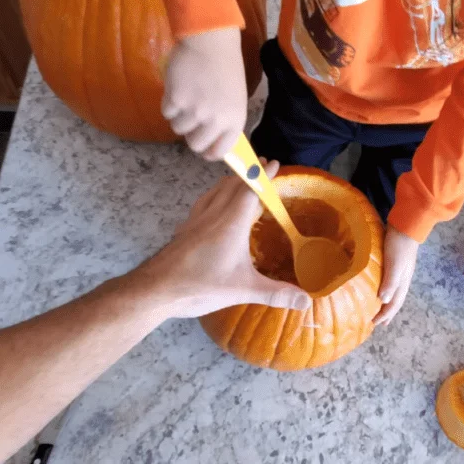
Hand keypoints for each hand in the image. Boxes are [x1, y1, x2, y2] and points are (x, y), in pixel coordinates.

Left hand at [127, 160, 310, 318]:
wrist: (156, 289)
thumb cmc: (200, 285)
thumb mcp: (243, 290)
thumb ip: (276, 294)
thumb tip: (307, 300)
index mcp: (230, 223)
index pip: (250, 190)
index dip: (263, 175)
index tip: (275, 163)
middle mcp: (213, 215)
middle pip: (232, 185)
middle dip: (248, 173)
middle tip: (262, 165)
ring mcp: (195, 220)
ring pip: (214, 191)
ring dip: (229, 182)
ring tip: (239, 180)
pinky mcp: (185, 229)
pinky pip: (202, 203)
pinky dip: (213, 196)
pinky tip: (211, 205)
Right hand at [161, 28, 246, 160]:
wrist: (211, 41)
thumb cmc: (226, 67)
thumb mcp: (235, 98)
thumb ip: (225, 120)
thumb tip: (213, 139)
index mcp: (234, 121)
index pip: (219, 151)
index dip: (208, 152)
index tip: (203, 147)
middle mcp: (215, 120)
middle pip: (195, 145)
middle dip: (191, 134)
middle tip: (190, 119)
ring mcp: (195, 111)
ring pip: (178, 128)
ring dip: (179, 116)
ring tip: (186, 97)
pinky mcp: (176, 100)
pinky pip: (166, 112)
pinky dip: (169, 103)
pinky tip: (178, 88)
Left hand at [373, 226, 419, 325]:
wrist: (406, 227)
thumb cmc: (399, 246)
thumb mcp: (395, 265)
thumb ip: (390, 282)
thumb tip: (384, 301)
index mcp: (402, 282)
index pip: (394, 303)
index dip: (386, 314)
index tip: (375, 323)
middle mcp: (402, 279)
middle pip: (395, 300)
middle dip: (387, 312)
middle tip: (378, 322)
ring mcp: (400, 271)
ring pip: (393, 292)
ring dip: (386, 302)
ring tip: (379, 308)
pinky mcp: (395, 263)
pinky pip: (389, 282)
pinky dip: (385, 289)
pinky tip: (379, 286)